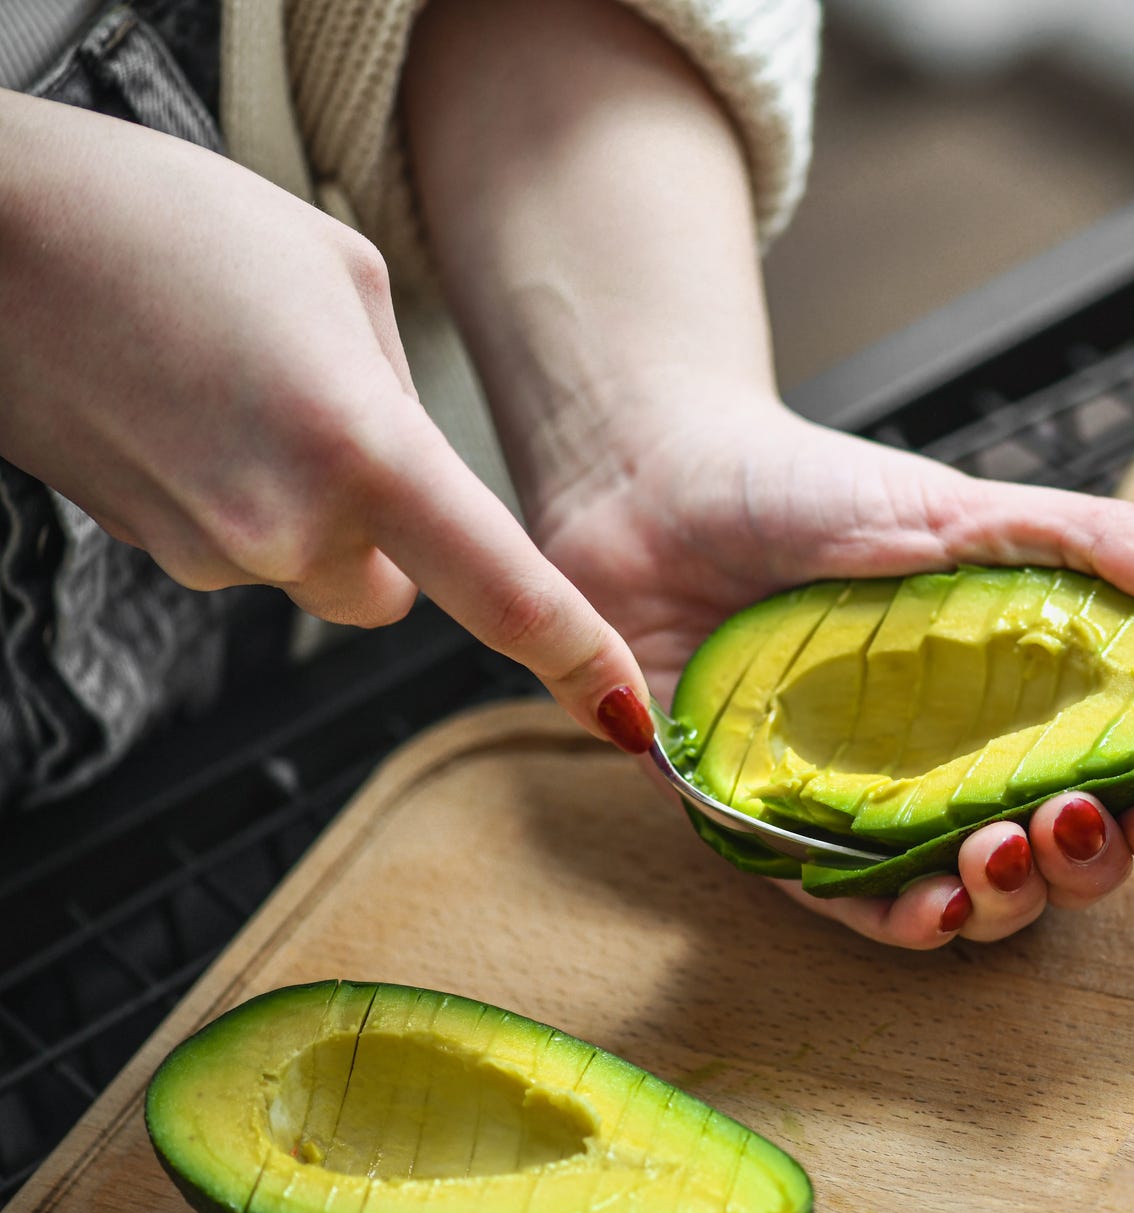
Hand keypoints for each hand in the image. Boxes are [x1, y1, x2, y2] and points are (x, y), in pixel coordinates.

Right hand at [0, 91, 647, 745]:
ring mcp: (210, 556)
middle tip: (335, 419)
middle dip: (394, 533)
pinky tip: (200, 415)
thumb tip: (414, 475)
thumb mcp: (342, 277)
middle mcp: (288, 530)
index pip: (504, 593)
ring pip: (318, 570)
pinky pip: (247, 551)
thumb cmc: (162, 224)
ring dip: (312, 507)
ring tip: (245, 393)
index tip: (623, 711)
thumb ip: (405, 403)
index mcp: (364, 450)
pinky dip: (247, 501)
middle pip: (398, 591)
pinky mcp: (153, 556)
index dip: (577, 659)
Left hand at [400, 0, 1133, 946]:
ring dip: (999, 902)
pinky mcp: (764, 821)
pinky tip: (933, 910)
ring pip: (951, 889)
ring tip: (1007, 859)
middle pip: (1039, 850)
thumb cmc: (805, 487)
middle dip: (1080, 865)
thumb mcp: (960, 507)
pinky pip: (835, 896)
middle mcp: (932, 757)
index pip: (1099, 775)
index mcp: (993, 692)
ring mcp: (852, 797)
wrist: (655, 481)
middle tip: (1080, 825)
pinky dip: (890, 916)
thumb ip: (1089, 544)